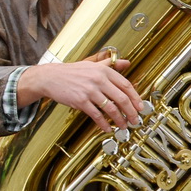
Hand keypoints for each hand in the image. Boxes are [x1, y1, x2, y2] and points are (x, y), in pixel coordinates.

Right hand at [18, 56, 140, 132]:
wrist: (50, 77)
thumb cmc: (72, 72)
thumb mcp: (92, 64)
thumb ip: (110, 64)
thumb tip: (126, 63)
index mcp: (104, 71)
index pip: (126, 85)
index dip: (136, 98)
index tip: (140, 107)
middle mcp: (99, 80)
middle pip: (122, 98)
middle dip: (131, 112)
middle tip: (135, 120)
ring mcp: (90, 91)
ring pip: (111, 108)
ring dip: (120, 120)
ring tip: (123, 126)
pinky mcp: (81, 101)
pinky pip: (97, 115)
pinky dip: (104, 124)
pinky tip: (108, 128)